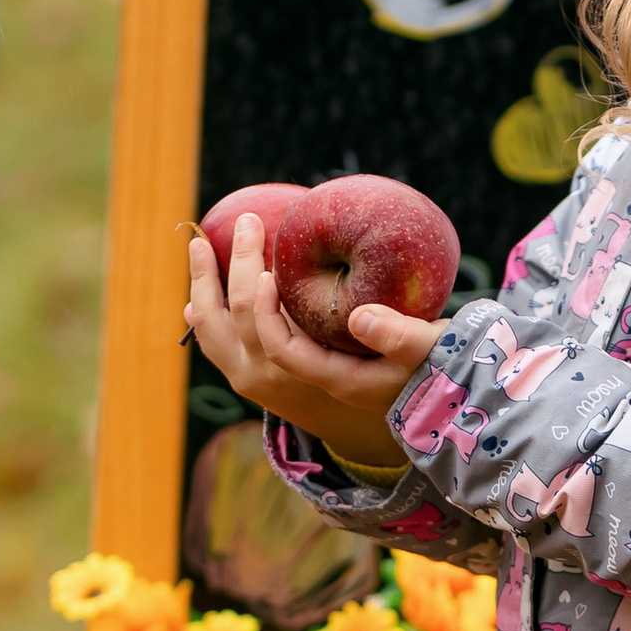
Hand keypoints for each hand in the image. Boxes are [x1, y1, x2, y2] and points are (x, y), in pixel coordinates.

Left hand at [184, 212, 443, 477]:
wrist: (424, 403)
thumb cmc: (432, 367)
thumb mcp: (424, 350)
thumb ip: (396, 334)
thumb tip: (359, 317)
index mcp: (330, 379)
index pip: (280, 349)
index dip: (266, 312)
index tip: (267, 273)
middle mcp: (293, 385)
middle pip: (242, 336)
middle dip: (236, 279)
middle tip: (244, 227)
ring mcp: (278, 384)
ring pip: (223, 344)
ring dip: (208, 296)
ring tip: (199, 254)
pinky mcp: (276, 374)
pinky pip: (227, 349)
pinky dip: (211, 322)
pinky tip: (198, 301)